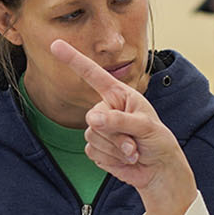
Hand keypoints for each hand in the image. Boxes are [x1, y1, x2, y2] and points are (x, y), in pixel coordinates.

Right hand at [49, 39, 197, 214]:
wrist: (159, 169)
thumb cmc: (158, 141)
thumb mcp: (145, 126)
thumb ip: (119, 121)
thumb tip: (92, 120)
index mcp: (119, 94)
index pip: (92, 74)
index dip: (73, 59)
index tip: (55, 45)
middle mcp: (107, 109)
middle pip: (93, 116)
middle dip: (115, 133)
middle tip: (136, 143)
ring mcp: (100, 129)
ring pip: (93, 136)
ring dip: (116, 148)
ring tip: (134, 151)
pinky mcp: (97, 148)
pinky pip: (93, 152)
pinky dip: (112, 159)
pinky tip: (126, 160)